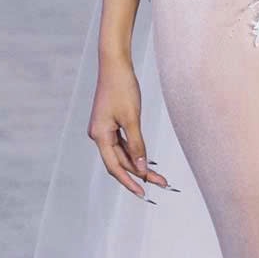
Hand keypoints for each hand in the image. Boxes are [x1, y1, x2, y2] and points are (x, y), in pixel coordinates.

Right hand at [88, 58, 170, 198]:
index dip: (129, 181)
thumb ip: (136, 144)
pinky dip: (134, 150)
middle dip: (139, 173)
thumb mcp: (132, 117)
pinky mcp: (110, 122)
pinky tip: (145, 159)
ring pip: (122, 152)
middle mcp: (98, 134)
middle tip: (160, 183)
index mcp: (99, 135)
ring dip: (138, 163)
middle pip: (119, 161)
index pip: (115, 166)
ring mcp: (103, 128)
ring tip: (157, 175)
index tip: (143, 194)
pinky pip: (122, 142)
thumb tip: (141, 167)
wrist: (115, 63)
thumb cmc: (122, 87)